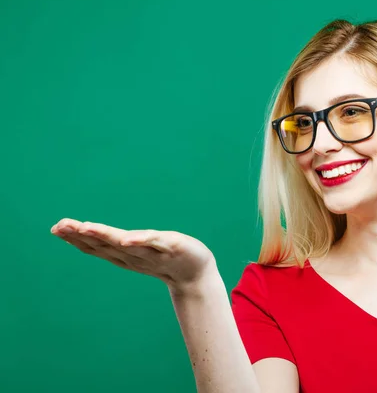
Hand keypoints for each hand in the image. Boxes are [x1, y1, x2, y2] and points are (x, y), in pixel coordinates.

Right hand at [50, 218, 219, 292]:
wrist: (196, 273)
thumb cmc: (166, 258)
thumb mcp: (138, 249)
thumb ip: (116, 243)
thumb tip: (91, 234)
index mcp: (125, 255)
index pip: (97, 246)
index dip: (76, 238)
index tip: (56, 228)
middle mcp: (135, 255)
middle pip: (105, 245)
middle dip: (82, 236)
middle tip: (59, 226)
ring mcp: (153, 253)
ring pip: (125, 244)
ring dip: (105, 236)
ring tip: (85, 227)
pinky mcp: (172, 247)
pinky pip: (155, 244)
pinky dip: (140, 242)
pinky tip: (126, 239)